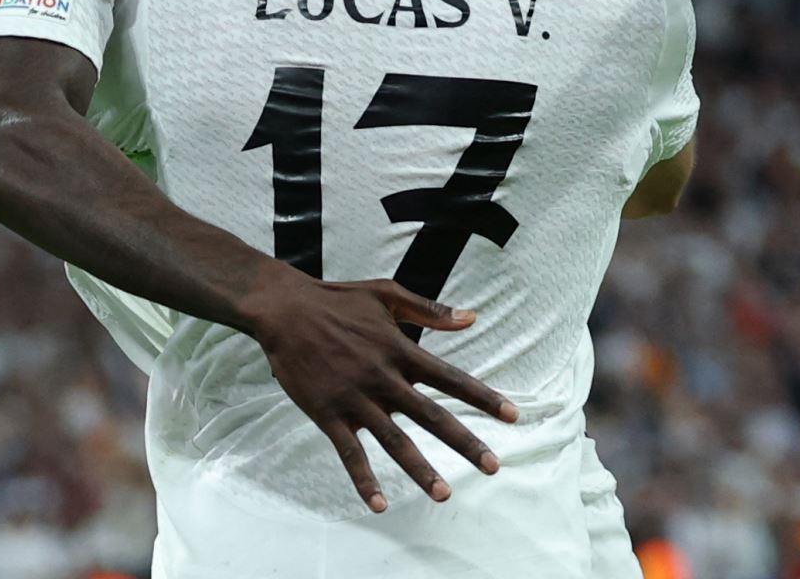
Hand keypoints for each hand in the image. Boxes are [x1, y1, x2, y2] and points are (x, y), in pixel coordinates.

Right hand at [244, 274, 518, 511]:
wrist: (285, 311)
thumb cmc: (337, 300)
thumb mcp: (386, 294)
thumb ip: (429, 310)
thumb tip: (472, 317)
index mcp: (400, 349)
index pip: (451, 378)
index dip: (483, 397)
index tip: (513, 416)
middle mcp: (383, 377)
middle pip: (431, 415)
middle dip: (464, 442)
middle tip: (494, 466)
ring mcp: (355, 398)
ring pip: (394, 440)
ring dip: (420, 470)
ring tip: (444, 494)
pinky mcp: (328, 414)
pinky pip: (350, 453)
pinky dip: (364, 480)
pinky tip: (379, 504)